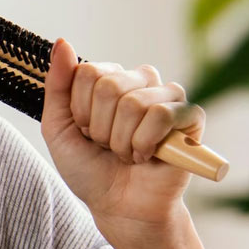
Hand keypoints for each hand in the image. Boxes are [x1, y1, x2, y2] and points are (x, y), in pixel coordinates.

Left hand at [40, 37, 205, 229]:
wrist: (118, 206)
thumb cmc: (89, 168)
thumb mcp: (58, 128)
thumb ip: (57, 86)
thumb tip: (62, 42)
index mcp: (109, 80)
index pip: (87, 72)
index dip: (80, 111)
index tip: (84, 132)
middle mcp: (140, 82)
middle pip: (110, 86)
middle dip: (100, 128)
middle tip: (107, 146)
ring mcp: (168, 97)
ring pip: (135, 102)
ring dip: (121, 141)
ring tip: (127, 153)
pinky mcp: (191, 118)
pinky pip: (164, 115)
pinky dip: (146, 142)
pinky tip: (147, 156)